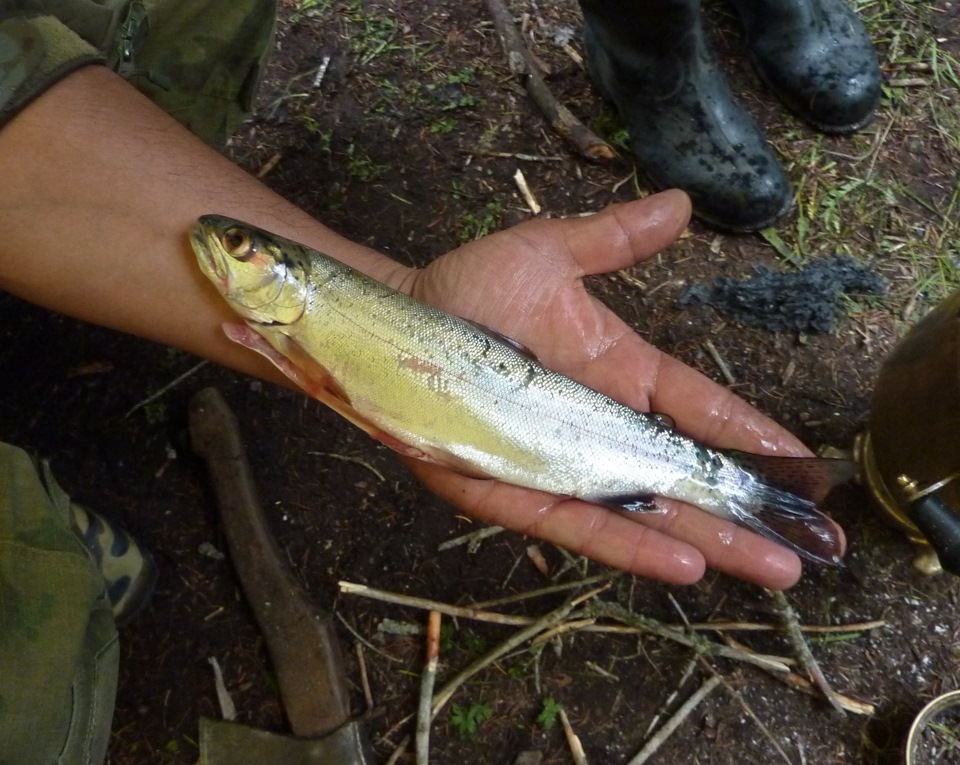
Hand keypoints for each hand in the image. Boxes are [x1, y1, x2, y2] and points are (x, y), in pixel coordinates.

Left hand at [398, 190, 819, 588]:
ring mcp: (558, 464)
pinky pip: (578, 524)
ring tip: (773, 568)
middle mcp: (596, 427)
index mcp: (617, 373)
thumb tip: (681, 204)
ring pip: (644, 512)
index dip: (752, 436)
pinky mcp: (514, 493)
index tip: (805, 463)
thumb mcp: (547, 254)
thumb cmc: (466, 288)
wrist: (393, 323)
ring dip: (708, 541)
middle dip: (746, 511)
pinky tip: (684, 565)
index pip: (699, 410)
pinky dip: (629, 544)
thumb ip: (613, 239)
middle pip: (683, 476)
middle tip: (812, 546)